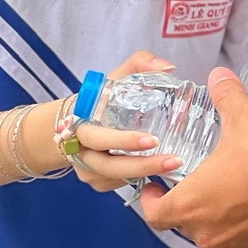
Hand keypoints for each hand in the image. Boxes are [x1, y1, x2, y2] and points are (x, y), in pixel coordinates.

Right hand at [65, 50, 182, 191]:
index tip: (151, 140)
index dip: (123, 140)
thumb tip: (168, 67)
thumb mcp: (116, 77)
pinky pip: (120, 184)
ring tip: (174, 166)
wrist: (73, 123)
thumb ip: (140, 63)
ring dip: (146, 174)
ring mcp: (89, 170)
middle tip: (173, 160)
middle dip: (142, 165)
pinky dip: (141, 180)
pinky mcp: (98, 182)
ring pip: (117, 177)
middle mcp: (82, 150)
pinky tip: (162, 173)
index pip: (98, 136)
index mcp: (82, 124)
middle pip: (109, 165)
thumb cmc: (101, 99)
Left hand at [141, 68, 247, 247]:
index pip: (154, 213)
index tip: (157, 188)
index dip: (152, 200)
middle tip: (203, 179)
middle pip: (184, 222)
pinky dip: (243, 227)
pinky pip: (241, 241)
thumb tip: (220, 78)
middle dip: (191, 202)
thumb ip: (227, 97)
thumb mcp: (245, 118)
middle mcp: (206, 230)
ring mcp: (232, 243)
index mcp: (191, 202)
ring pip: (214, 232)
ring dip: (218, 215)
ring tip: (233, 190)